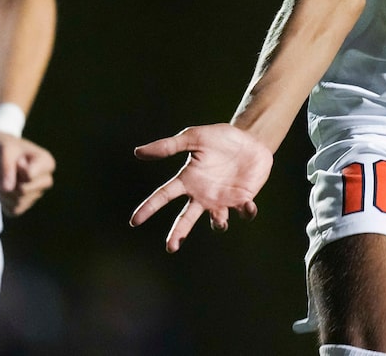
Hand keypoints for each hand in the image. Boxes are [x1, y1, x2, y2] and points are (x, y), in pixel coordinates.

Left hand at [0, 133, 55, 215]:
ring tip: (4, 177)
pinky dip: (4, 201)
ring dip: (3, 191)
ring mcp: (36, 194)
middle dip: (8, 182)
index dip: (15, 168)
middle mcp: (45, 180)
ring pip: (17, 202)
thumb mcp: (4, 149)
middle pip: (23, 190)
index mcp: (47, 163)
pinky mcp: (25, 204)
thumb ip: (6, 166)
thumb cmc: (4, 147)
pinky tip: (5, 188)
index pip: (29, 176)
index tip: (17, 159)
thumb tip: (8, 188)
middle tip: (6, 169)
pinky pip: (13, 210)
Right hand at [129, 124, 272, 251]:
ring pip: (217, 221)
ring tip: (219, 221)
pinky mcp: (243, 199)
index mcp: (188, 180)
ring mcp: (223, 200)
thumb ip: (169, 146)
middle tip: (171, 247)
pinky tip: (248, 206)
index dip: (149, 208)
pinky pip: (245, 212)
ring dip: (218, 223)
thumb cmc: (221, 138)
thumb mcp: (194, 137)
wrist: (251, 139)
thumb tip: (137, 152)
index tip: (134, 222)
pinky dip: (247, 212)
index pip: (163, 195)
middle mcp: (203, 195)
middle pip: (186, 219)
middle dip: (179, 234)